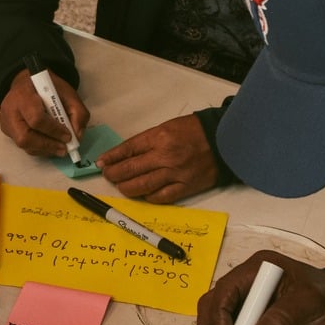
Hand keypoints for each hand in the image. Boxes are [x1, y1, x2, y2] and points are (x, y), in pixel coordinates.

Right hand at [0, 68, 90, 157]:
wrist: (26, 82)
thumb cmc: (47, 87)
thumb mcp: (67, 93)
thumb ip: (77, 112)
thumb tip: (77, 137)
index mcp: (24, 95)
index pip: (36, 118)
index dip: (53, 130)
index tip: (68, 135)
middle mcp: (10, 110)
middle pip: (25, 137)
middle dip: (48, 145)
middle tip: (64, 149)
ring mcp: (6, 122)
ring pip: (23, 144)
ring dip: (45, 150)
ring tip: (60, 149)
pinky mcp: (7, 130)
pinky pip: (23, 145)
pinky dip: (39, 149)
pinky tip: (50, 146)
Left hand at [94, 113, 217, 202]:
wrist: (223, 141)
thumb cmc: (194, 131)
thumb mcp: (167, 127)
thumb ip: (147, 141)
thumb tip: (126, 155)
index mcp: (159, 137)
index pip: (128, 149)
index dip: (112, 157)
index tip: (101, 163)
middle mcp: (165, 156)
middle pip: (131, 169)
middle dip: (114, 174)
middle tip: (108, 176)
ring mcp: (175, 174)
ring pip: (142, 186)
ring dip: (126, 188)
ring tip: (121, 186)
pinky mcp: (185, 187)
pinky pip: (161, 197)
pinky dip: (148, 197)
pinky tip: (143, 194)